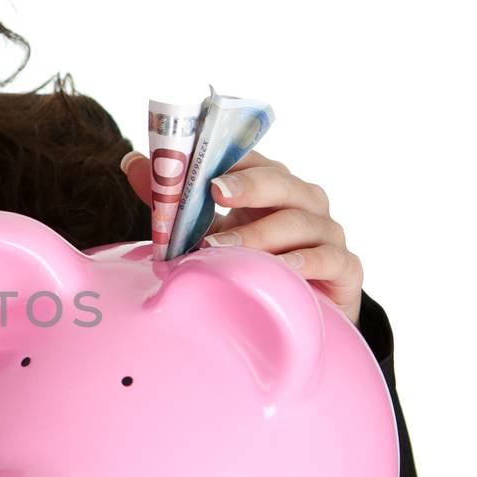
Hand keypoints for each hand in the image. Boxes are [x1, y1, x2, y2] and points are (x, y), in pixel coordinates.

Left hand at [121, 148, 363, 329]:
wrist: (301, 319)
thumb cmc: (250, 268)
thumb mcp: (207, 233)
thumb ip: (172, 201)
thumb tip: (130, 161)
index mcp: (272, 187)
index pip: (254, 160)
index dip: (228, 157)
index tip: (199, 163)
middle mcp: (304, 203)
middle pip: (281, 182)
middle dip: (247, 184)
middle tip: (215, 191)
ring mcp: (328, 234)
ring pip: (300, 221)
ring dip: (259, 232)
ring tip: (221, 247)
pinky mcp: (345, 269)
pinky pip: (330, 259)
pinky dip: (303, 262)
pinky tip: (279, 269)